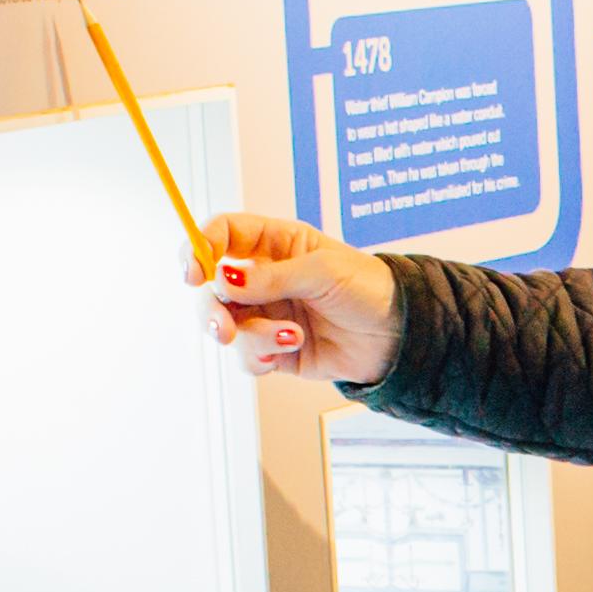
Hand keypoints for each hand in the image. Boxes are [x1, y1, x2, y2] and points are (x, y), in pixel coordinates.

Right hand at [197, 212, 399, 386]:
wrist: (400, 335)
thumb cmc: (369, 288)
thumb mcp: (322, 272)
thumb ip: (271, 278)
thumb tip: (224, 279)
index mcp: (274, 244)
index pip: (222, 235)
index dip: (200, 247)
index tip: (193, 270)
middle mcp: (264, 278)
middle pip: (212, 288)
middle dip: (212, 309)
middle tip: (224, 326)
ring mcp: (268, 314)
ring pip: (227, 326)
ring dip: (250, 336)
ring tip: (289, 336)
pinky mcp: (276, 349)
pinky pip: (248, 356)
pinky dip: (261, 355)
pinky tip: (293, 346)